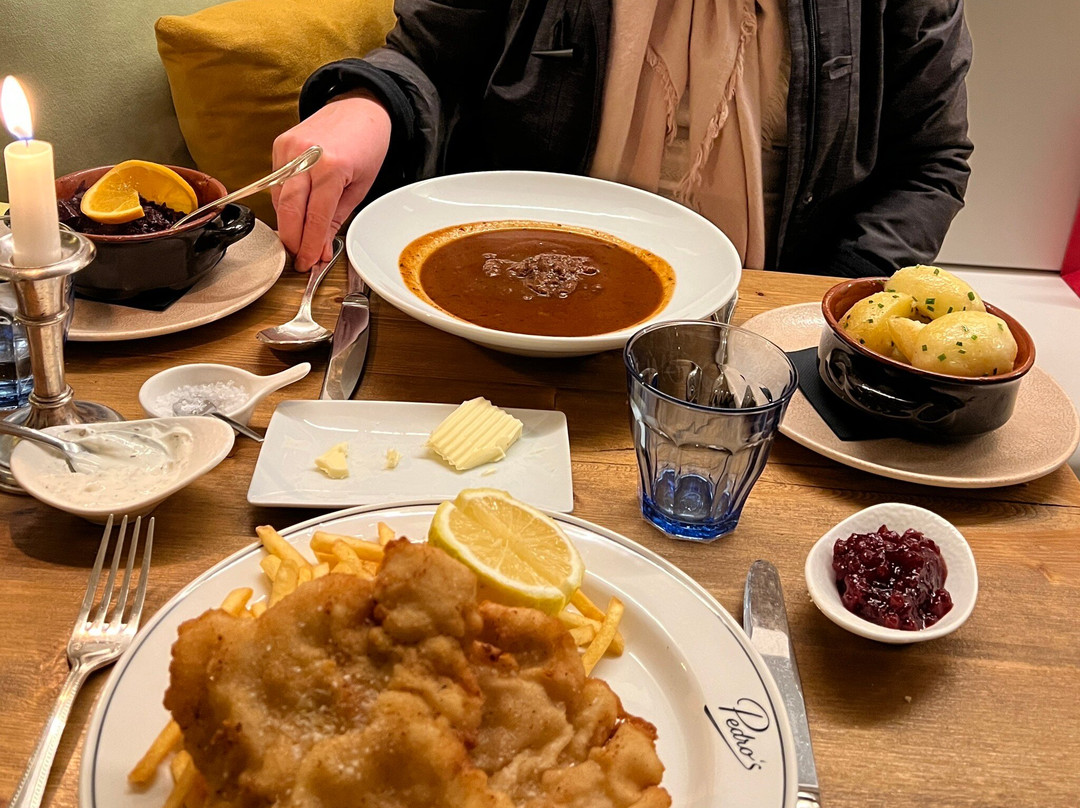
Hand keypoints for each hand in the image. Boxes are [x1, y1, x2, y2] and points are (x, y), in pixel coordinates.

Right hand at [272, 91, 391, 269]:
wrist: (360, 107)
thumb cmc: (366, 144)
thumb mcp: (359, 187)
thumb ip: (336, 218)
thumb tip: (321, 248)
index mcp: (331, 167)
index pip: (314, 217)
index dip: (309, 244)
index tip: (308, 261)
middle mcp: (305, 156)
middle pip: (288, 210)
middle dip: (292, 239)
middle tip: (299, 257)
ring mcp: (289, 148)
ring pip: (278, 198)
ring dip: (286, 223)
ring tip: (298, 239)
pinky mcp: (280, 144)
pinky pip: (276, 182)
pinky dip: (283, 202)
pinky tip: (294, 213)